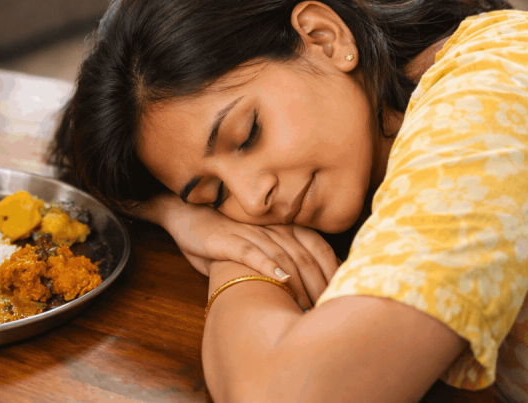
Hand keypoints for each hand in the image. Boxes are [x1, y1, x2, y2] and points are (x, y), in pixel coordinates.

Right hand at [154, 194, 339, 308]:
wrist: (186, 216)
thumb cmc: (225, 237)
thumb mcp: (256, 245)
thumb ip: (280, 258)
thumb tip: (304, 288)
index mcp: (281, 227)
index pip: (316, 246)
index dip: (331, 269)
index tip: (341, 292)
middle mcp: (270, 227)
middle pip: (304, 255)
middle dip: (318, 284)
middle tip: (328, 309)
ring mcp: (249, 232)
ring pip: (282, 255)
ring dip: (298, 282)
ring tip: (310, 305)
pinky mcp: (228, 240)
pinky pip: (251, 253)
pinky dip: (268, 266)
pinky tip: (280, 280)